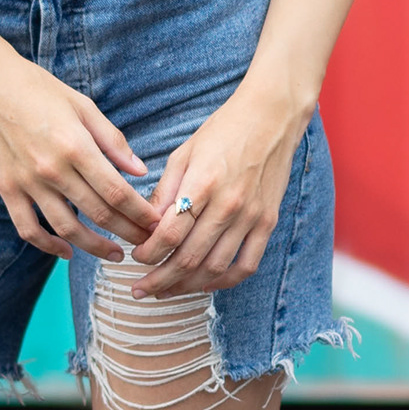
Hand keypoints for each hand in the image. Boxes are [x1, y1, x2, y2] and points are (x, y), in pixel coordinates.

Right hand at [0, 47, 161, 261]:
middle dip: (128, 233)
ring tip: (114, 254)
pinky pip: (28, 228)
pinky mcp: (7, 188)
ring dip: (94, 247)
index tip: (157, 223)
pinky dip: (48, 245)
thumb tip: (140, 170)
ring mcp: (27, 182)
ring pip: (67, 228)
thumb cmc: (36, 88)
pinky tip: (67, 251)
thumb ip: (112, 140)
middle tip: (146, 243)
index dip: (140, 213)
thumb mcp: (82, 105)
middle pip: (98, 214)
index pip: (118, 192)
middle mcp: (52, 169)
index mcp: (76, 146)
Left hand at [127, 88, 307, 295]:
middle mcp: (229, 205)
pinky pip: (247, 265)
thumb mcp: (184, 154)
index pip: (169, 234)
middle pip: (189, 258)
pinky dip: (223, 281)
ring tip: (165, 291)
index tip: (136, 257)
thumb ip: (165, 192)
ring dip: (186, 286)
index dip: (148, 253)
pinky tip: (204, 284)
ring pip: (215, 269)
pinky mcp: (268, 222)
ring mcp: (251, 217)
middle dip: (159, 279)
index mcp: (202, 184)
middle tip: (140, 289)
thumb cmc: (223, 131)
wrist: (271, 118)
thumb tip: (146, 228)